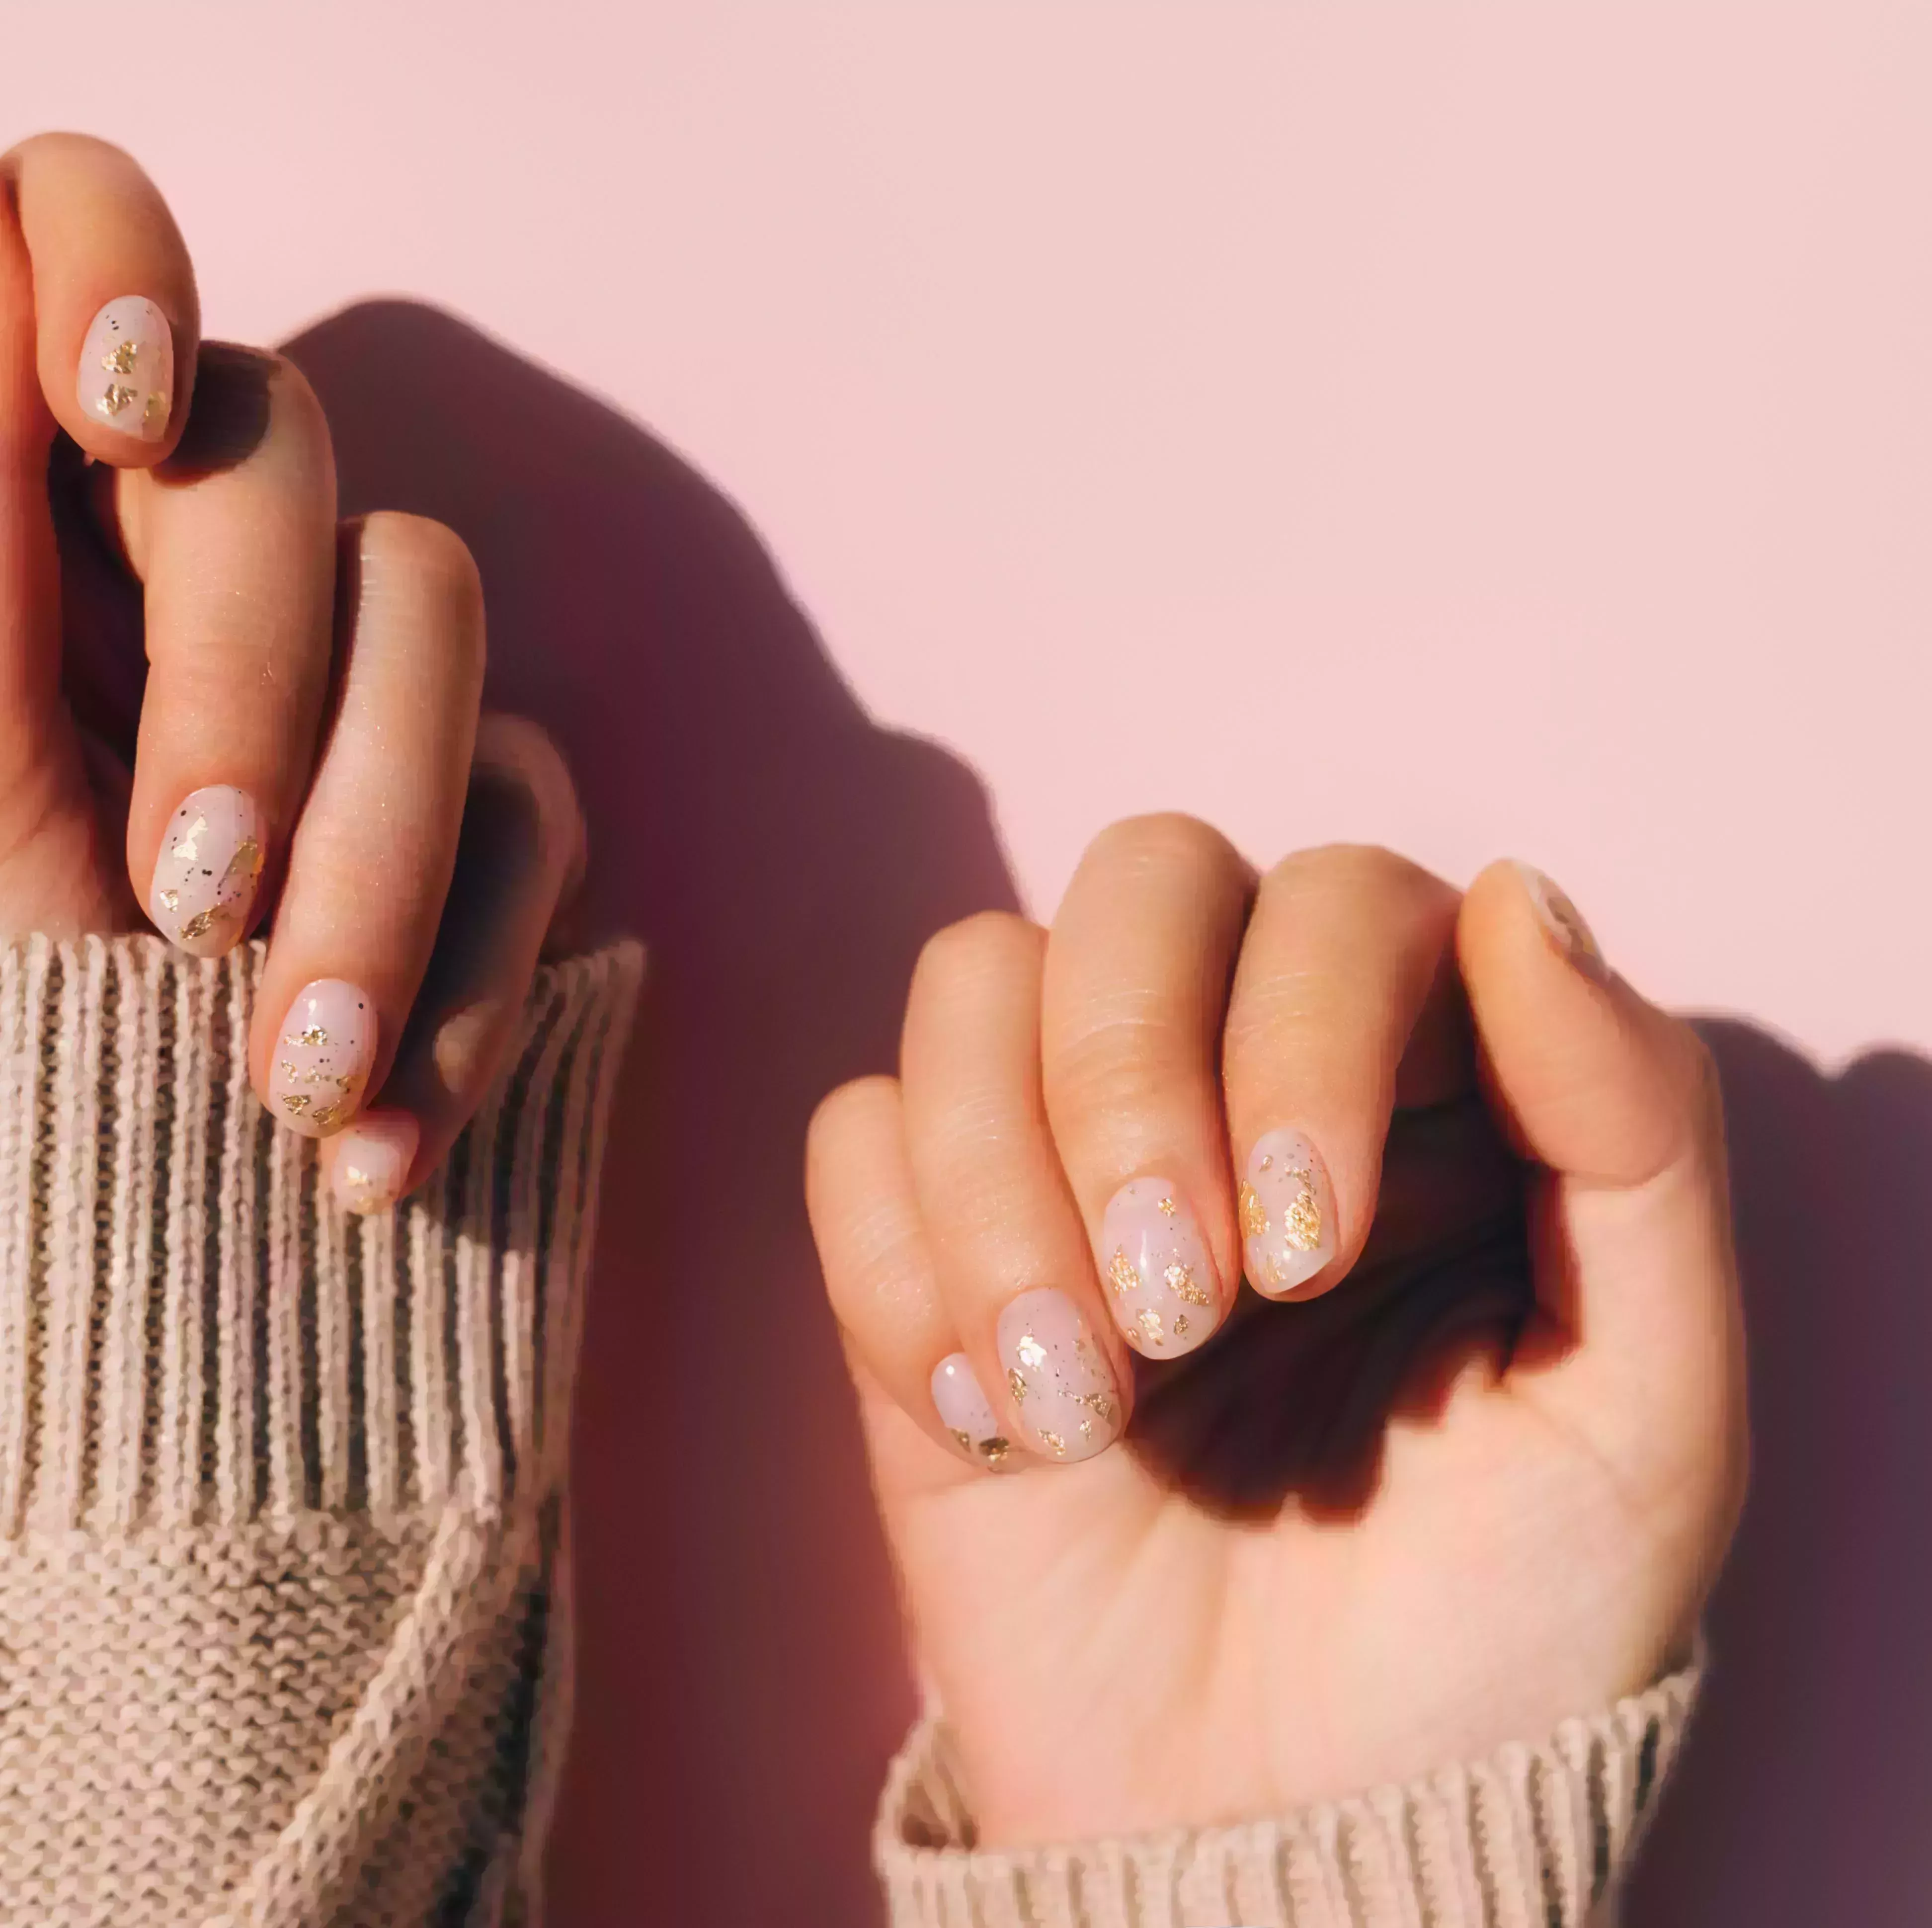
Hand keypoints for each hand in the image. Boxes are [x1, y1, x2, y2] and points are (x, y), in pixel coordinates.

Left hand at [0, 134, 584, 1210]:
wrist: (80, 1282)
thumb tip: (6, 264)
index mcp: (17, 521)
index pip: (75, 230)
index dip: (112, 255)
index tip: (102, 420)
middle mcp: (176, 566)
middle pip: (291, 451)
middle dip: (253, 681)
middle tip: (186, 903)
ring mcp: (340, 686)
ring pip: (441, 621)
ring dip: (377, 862)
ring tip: (288, 1080)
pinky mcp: (462, 813)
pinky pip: (530, 817)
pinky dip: (467, 978)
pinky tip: (379, 1136)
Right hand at [806, 824, 1744, 1841]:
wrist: (1271, 1828)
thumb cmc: (1483, 1636)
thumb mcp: (1645, 1414)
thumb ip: (1636, 1137)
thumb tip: (1524, 893)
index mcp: (1424, 1087)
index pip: (1341, 900)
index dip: (1306, 1028)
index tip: (1307, 1256)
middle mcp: (1235, 1077)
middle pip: (1140, 877)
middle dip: (1131, 1074)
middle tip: (1185, 1306)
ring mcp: (1068, 1152)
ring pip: (972, 974)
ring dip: (1004, 1183)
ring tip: (1083, 1398)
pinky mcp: (928, 1246)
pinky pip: (854, 1134)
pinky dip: (905, 1270)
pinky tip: (995, 1422)